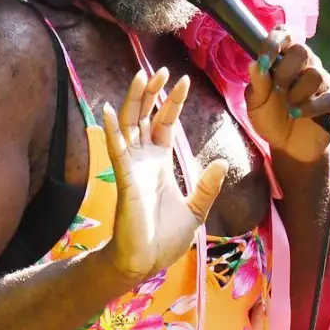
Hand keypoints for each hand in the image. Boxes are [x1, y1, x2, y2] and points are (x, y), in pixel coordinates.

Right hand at [101, 69, 228, 281]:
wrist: (147, 261)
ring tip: (142, 77)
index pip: (164, 124)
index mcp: (160, 163)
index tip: (183, 81)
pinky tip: (108, 110)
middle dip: (152, 93)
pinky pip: (116, 150)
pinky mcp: (124, 179)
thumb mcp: (196, 210)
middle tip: (161, 69)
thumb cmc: (165, 238)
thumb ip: (207, 186)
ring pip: (129, 125)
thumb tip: (222, 163)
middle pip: (144, 117)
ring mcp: (132, 167)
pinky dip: (111, 130)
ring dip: (135, 101)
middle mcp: (143, 160)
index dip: (171, 102)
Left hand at [246, 30, 329, 164]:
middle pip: (302, 50)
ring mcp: (321, 82)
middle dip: (285, 71)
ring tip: (288, 107)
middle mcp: (305, 64)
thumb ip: (257, 84)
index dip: (274, 43)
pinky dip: (310, 107)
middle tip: (277, 90)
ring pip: (315, 74)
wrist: (287, 145)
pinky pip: (327, 97)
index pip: (284, 34)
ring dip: (297, 93)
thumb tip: (254, 63)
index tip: (263, 62)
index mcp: (284, 58)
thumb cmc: (270, 117)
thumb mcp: (256, 102)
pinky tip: (298, 114)